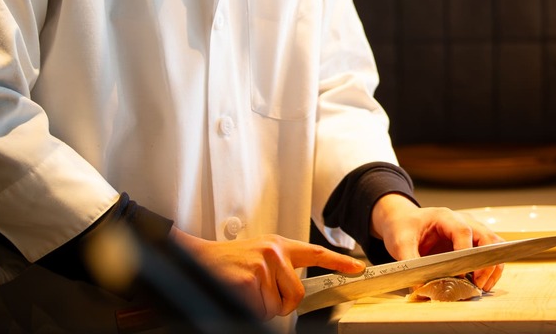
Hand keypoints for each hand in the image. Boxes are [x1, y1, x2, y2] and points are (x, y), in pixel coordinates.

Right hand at [170, 228, 364, 319]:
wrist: (198, 258)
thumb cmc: (228, 261)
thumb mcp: (259, 255)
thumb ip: (280, 268)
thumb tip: (295, 294)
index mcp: (279, 246)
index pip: (315, 253)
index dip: (339, 262)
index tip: (357, 269)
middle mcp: (274, 253)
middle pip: (295, 294)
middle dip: (280, 303)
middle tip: (260, 294)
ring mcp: (263, 266)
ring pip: (276, 306)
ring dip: (261, 306)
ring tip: (245, 290)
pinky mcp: (249, 280)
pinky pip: (260, 309)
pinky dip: (249, 308)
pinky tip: (238, 293)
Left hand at [369, 194, 504, 291]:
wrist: (403, 220)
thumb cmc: (403, 226)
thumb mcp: (400, 242)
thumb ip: (409, 262)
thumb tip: (420, 286)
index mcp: (445, 217)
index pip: (463, 231)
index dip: (465, 252)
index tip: (460, 274)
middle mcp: (463, 221)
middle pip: (486, 237)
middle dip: (485, 263)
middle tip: (477, 284)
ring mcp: (471, 230)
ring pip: (494, 245)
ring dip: (492, 266)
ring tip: (482, 286)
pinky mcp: (472, 242)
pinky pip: (490, 253)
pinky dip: (490, 268)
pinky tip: (482, 283)